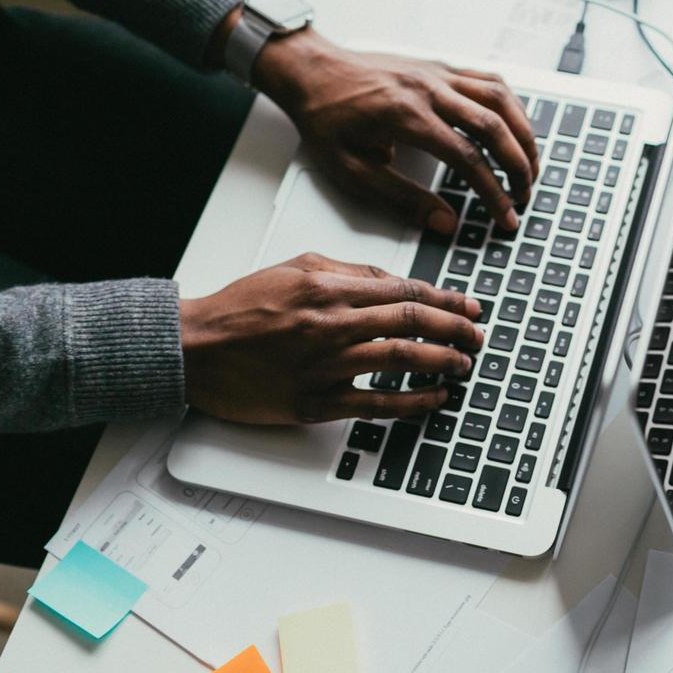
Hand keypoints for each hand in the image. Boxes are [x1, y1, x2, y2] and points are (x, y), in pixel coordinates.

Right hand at [179, 252, 482, 423]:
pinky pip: (377, 404)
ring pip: (401, 361)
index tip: (470, 307)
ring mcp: (324, 366)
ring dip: (442, 362)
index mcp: (328, 288)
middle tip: (478, 336)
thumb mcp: (294, 268)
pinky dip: (413, 402)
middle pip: (412, 323)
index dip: (446, 301)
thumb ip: (348, 270)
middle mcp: (331, 325)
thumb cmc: (240, 308)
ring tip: (463, 364)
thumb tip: (395, 279)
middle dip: (455, 329)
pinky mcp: (314, 403)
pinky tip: (435, 398)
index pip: (404, 291)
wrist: (193, 349)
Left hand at [252, 30, 538, 234]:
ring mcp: (438, 72)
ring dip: (524, 134)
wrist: (311, 71)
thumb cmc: (326, 120)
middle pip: (494, 127)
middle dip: (519, 166)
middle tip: (525, 197)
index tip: (506, 217)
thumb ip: (402, 199)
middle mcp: (428, 89)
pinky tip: (515, 128)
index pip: (467, 160)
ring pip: (501, 98)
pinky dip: (511, 105)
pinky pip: (489, 79)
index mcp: (406, 116)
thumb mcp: (353, 170)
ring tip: (531, 166)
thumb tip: (445, 223)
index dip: (493, 194)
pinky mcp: (441, 66)